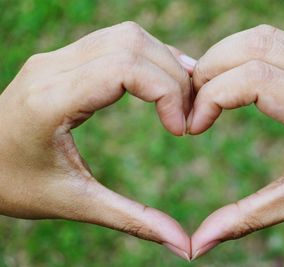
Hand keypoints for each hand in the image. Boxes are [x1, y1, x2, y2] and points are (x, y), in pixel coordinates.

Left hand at [0, 22, 193, 259]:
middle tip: (187, 117)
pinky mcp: (63, 59)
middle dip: (173, 78)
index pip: (125, 67)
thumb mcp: (75, 204)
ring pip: (127, 35)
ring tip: (181, 99)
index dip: (167, 91)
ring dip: (163, 62)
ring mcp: (56, 58)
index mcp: (51, 101)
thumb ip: (132, 219)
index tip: (180, 129)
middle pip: (132, 44)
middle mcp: (51, 68)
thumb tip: (182, 245)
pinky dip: (148, 57)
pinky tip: (162, 83)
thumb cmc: (14, 186)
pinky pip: (116, 41)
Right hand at [188, 24, 283, 258]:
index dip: (212, 95)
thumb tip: (198, 243)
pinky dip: (244, 52)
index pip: (256, 80)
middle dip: (210, 69)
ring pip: (264, 36)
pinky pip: (277, 41)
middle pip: (255, 47)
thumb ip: (246, 218)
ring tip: (205, 89)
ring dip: (224, 55)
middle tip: (193, 103)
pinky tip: (232, 78)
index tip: (195, 125)